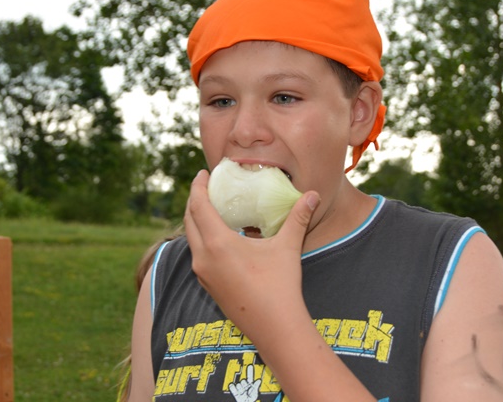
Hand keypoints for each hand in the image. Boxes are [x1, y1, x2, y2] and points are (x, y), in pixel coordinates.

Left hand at [184, 169, 319, 340]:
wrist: (274, 328)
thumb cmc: (280, 286)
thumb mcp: (288, 247)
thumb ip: (298, 217)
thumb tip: (313, 194)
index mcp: (217, 243)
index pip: (197, 206)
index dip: (198, 187)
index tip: (203, 173)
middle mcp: (203, 258)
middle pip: (189, 220)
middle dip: (194, 200)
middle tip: (206, 186)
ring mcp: (203, 274)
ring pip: (191, 239)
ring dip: (196, 220)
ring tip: (212, 208)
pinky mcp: (208, 285)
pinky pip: (197, 254)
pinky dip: (201, 238)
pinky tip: (218, 237)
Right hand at [228, 365, 261, 401]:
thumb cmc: (250, 400)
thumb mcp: (254, 394)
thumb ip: (255, 387)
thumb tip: (258, 381)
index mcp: (250, 385)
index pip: (250, 377)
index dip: (250, 371)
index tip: (250, 365)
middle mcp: (244, 386)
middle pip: (243, 381)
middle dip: (244, 384)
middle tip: (245, 389)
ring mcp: (239, 389)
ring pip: (238, 385)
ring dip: (240, 388)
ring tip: (242, 392)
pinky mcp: (235, 392)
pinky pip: (232, 387)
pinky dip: (232, 387)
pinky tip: (233, 387)